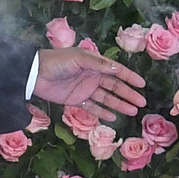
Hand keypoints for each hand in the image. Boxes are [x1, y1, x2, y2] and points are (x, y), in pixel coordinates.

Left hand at [32, 45, 146, 125]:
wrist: (36, 74)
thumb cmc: (57, 62)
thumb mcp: (80, 59)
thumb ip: (99, 65)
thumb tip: (118, 70)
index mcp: (94, 63)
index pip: (116, 71)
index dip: (130, 77)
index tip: (142, 85)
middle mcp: (92, 76)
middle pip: (115, 86)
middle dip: (128, 94)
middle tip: (141, 103)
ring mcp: (85, 88)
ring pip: (107, 98)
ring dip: (119, 104)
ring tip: (132, 111)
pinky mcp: (76, 100)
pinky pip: (92, 107)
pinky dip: (102, 112)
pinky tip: (113, 118)